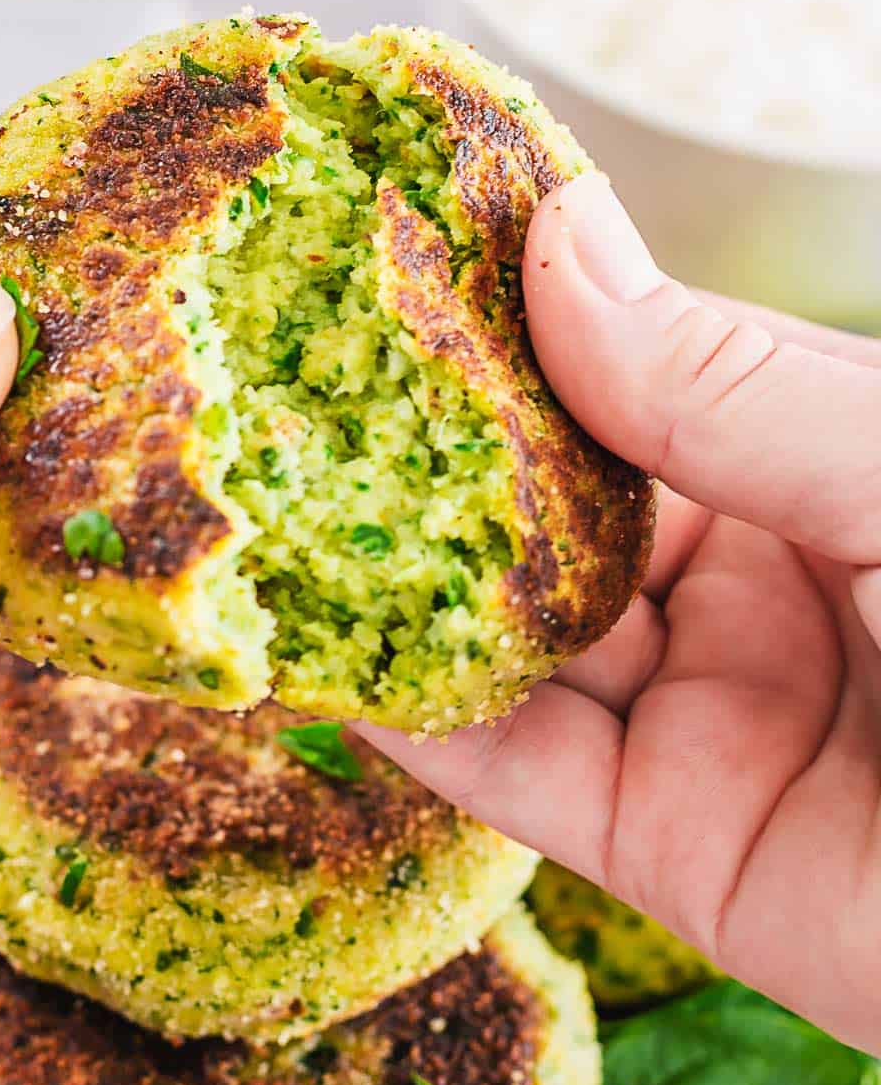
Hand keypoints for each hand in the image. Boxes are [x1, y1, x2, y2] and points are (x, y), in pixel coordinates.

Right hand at [363, 172, 880, 1055]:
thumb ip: (729, 383)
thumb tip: (557, 237)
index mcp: (824, 463)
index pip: (633, 371)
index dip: (516, 310)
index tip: (386, 235)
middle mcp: (756, 579)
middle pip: (555, 503)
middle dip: (427, 447)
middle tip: (280, 371)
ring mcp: (709, 714)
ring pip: (516, 633)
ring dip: (395, 578)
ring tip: (260, 500)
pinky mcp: (674, 849)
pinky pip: (520, 773)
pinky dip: (417, 715)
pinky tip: (316, 648)